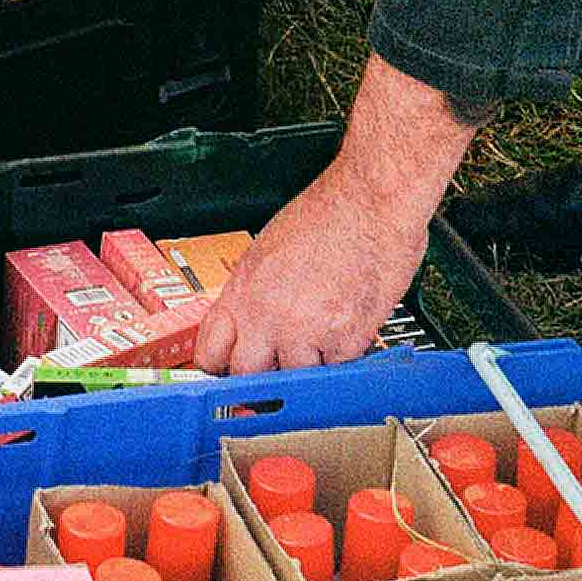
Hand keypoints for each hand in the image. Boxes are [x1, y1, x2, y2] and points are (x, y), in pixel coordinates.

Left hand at [193, 161, 430, 371]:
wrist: (371, 201)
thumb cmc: (328, 213)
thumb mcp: (269, 248)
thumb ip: (254, 293)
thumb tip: (247, 325)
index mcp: (244, 289)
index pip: (209, 352)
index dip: (219, 367)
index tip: (230, 371)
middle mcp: (269, 315)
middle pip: (248, 377)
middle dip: (262, 373)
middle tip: (279, 360)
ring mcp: (306, 332)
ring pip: (295, 379)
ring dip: (307, 364)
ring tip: (322, 329)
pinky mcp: (344, 342)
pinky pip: (335, 370)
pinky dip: (341, 355)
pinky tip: (346, 323)